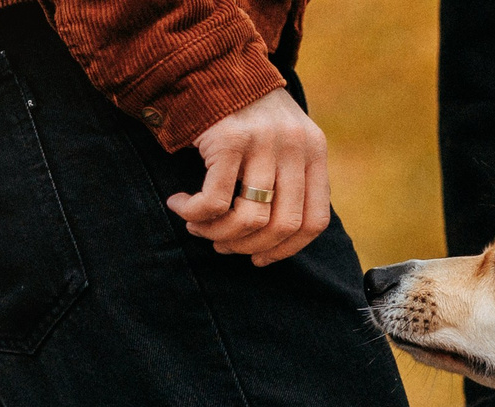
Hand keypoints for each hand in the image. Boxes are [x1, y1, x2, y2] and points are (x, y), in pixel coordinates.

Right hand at [165, 87, 330, 265]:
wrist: (205, 61)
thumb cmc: (240, 110)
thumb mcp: (280, 139)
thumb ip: (286, 177)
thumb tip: (271, 240)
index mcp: (313, 151)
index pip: (314, 221)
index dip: (286, 249)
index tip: (259, 257)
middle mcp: (295, 146)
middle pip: (282, 226)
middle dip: (248, 247)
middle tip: (222, 244)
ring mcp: (264, 142)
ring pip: (250, 219)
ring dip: (218, 233)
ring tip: (197, 226)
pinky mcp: (229, 139)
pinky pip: (215, 201)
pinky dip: (195, 213)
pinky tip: (180, 205)